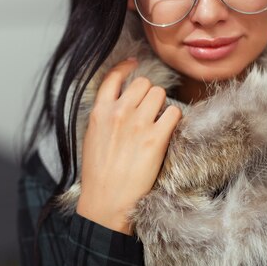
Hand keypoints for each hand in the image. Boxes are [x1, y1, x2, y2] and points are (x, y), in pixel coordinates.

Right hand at [76, 58, 181, 234]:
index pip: (114, 76)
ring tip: (157, 121)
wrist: (106, 201)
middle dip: (148, 93)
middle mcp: (119, 113)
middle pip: (143, 83)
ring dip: (162, 104)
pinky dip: (174, 119)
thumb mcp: (92, 137)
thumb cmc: (97, 174)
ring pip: (160, 93)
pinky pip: (174, 112)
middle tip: (148, 108)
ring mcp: (138, 124)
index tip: (134, 64)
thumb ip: (104, 116)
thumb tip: (118, 103)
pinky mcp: (156, 139)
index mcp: (100, 112)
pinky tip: (167, 130)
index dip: (127, 67)